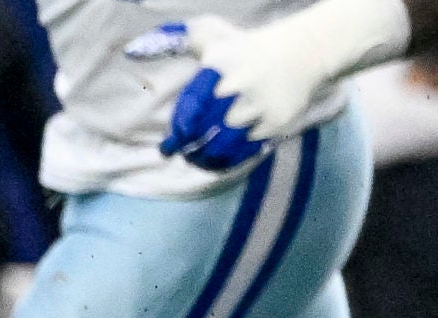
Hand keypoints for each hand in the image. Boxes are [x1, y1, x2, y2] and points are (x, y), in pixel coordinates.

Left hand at [140, 0, 405, 169]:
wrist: (303, 52)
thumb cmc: (246, 49)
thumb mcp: (214, 37)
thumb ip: (179, 39)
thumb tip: (134, 48)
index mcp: (220, 65)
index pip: (191, 106)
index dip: (179, 129)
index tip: (171, 141)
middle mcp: (240, 85)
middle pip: (205, 129)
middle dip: (189, 146)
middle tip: (181, 153)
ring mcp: (259, 105)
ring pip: (223, 144)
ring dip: (206, 158)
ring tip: (197, 159)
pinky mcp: (276, 121)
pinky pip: (245, 150)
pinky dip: (228, 160)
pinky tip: (217, 161)